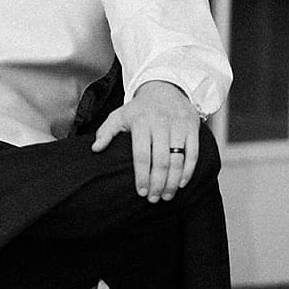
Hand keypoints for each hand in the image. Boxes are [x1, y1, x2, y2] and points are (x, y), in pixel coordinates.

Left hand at [90, 80, 200, 202]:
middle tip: (154, 199)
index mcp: (140, 122)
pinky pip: (193, 153)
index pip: (141, 154)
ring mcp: (179, 125)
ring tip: (167, 195)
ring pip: (178, 159)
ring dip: (174, 181)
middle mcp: (161, 123)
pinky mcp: (193, 127)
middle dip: (158, 183)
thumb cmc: (139, 109)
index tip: (141, 192)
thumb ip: (105, 132)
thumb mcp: (119, 115)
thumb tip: (95, 149)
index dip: (141, 175)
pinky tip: (182, 183)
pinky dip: (188, 170)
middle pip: (161, 160)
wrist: (165, 88)